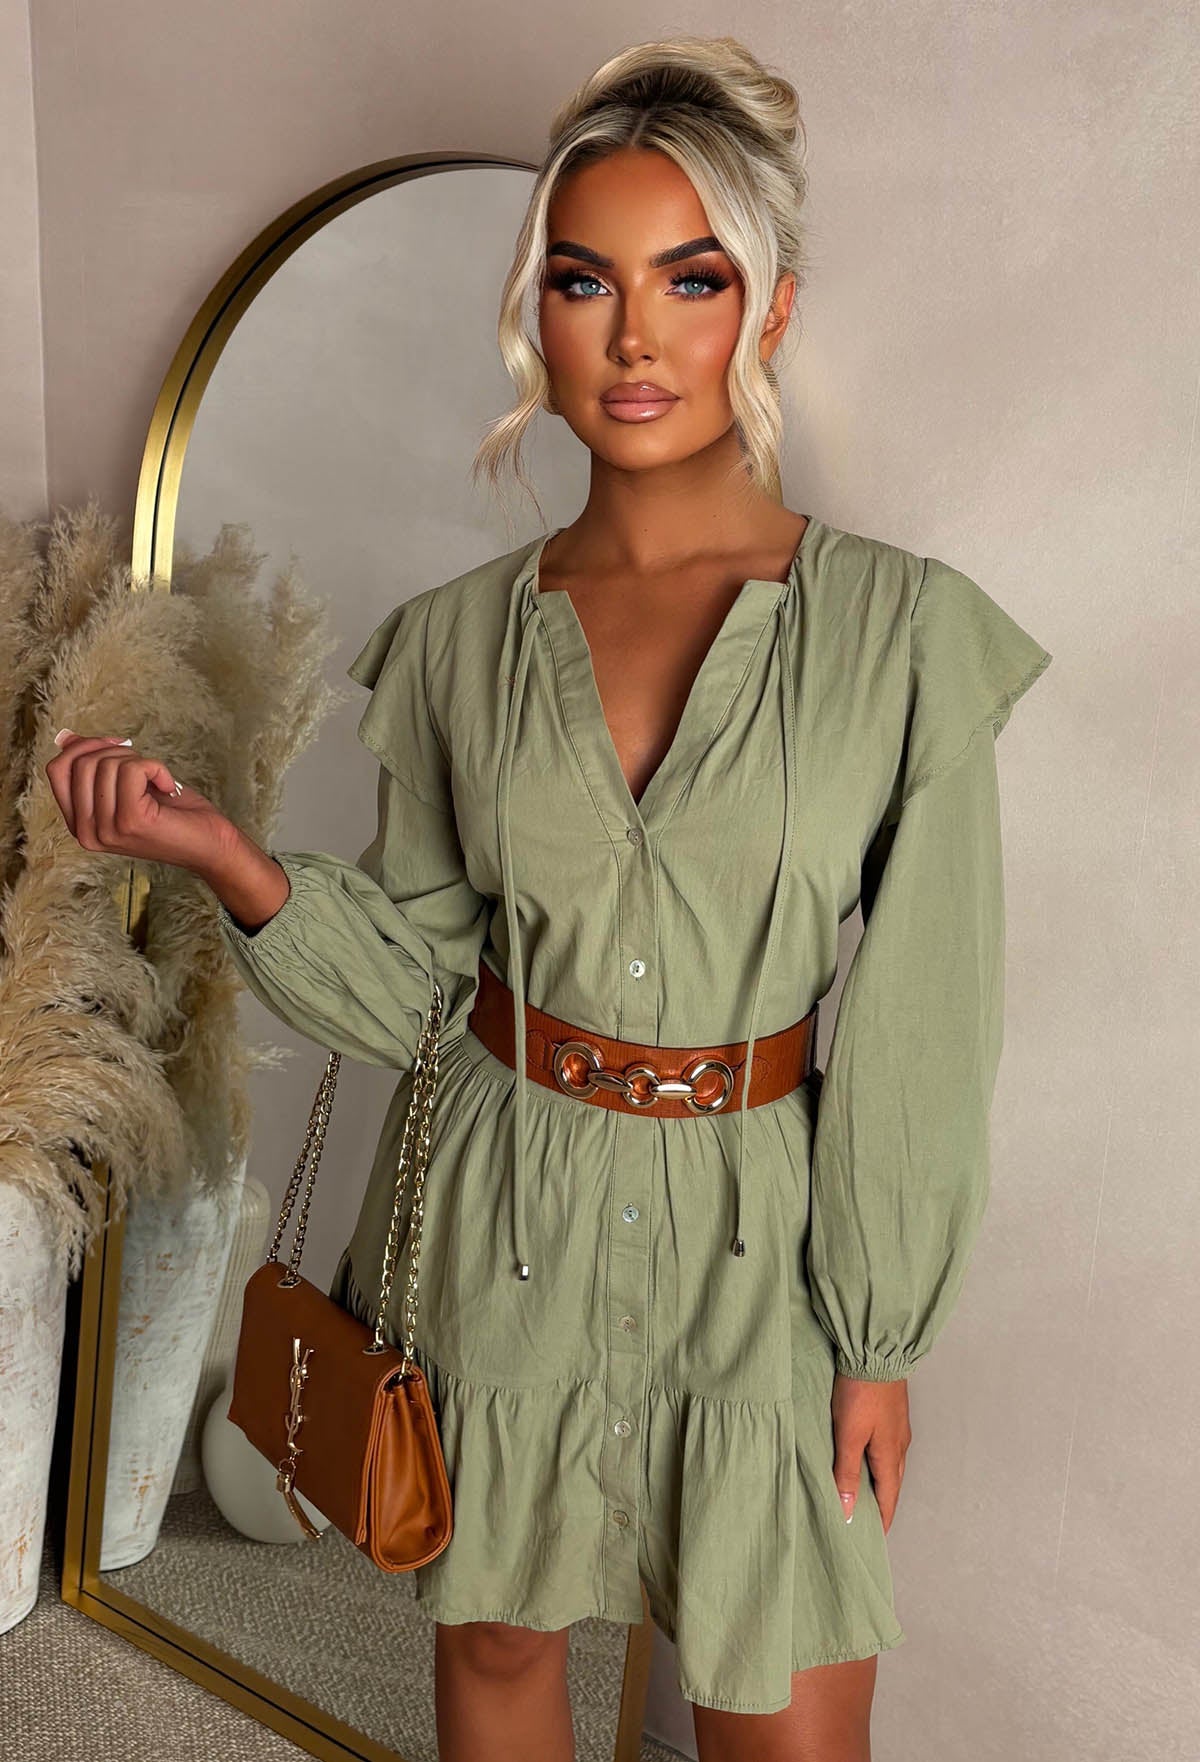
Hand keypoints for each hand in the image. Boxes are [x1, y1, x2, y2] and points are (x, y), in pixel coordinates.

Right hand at [45, 730, 238, 877]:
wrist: (211, 845)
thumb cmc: (172, 815)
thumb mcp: (126, 785)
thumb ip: (96, 766)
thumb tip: (66, 738)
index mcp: (79, 824)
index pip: (56, 770)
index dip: (84, 747)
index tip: (116, 746)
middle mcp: (86, 832)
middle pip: (80, 763)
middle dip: (115, 752)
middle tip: (145, 767)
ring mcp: (106, 829)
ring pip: (106, 765)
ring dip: (139, 761)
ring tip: (157, 782)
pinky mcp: (131, 821)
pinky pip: (132, 770)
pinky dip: (156, 767)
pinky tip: (169, 786)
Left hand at [831, 1371, 911, 1533]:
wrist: (875, 1350)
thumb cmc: (860, 1392)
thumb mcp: (848, 1435)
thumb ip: (846, 1472)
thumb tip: (848, 1511)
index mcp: (890, 1456)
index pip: (888, 1500)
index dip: (881, 1521)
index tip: (874, 1539)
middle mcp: (899, 1446)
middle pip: (891, 1485)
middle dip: (882, 1505)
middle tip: (867, 1521)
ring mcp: (898, 1429)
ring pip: (890, 1466)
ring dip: (879, 1483)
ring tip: (864, 1495)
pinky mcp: (892, 1415)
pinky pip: (887, 1449)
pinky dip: (878, 1462)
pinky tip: (866, 1458)